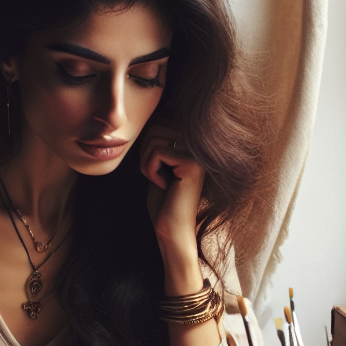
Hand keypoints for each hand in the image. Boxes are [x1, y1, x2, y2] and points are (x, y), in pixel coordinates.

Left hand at [140, 120, 203, 263]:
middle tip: (157, 175)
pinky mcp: (192, 164)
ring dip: (147, 162)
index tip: (157, 169)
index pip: (158, 122)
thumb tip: (149, 116)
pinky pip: (157, 152)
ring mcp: (198, 153)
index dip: (147, 145)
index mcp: (193, 142)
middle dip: (145, 152)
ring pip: (154, 138)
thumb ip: (157, 139)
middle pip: (156, 126)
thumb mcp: (157, 163)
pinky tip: (164, 185)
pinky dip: (150, 169)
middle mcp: (199, 145)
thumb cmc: (163, 200)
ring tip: (161, 180)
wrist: (171, 229)